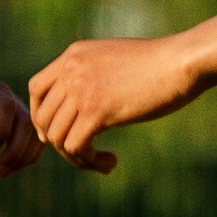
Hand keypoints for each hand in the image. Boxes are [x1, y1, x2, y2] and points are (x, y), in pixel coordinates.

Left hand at [0, 73, 47, 175]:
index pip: (6, 106)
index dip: (3, 129)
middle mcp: (4, 95)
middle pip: (26, 121)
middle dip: (16, 149)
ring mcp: (14, 107)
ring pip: (34, 132)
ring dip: (24, 156)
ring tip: (2, 173)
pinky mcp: (16, 121)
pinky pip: (32, 139)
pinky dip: (26, 156)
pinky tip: (8, 170)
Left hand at [27, 35, 194, 168]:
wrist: (180, 62)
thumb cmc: (158, 63)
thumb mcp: (114, 60)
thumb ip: (93, 74)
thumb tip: (84, 104)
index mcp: (74, 55)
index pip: (36, 88)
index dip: (41, 116)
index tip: (55, 133)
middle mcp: (71, 70)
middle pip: (44, 118)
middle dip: (60, 142)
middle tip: (87, 152)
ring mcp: (81, 90)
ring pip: (57, 137)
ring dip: (77, 157)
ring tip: (103, 162)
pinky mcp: (97, 111)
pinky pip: (75, 147)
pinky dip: (88, 161)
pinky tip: (110, 162)